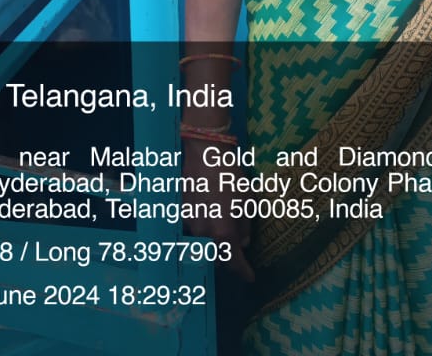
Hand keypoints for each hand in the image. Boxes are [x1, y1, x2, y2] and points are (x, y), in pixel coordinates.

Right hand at [183, 140, 253, 280]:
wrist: (205, 154)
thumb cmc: (231, 175)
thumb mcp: (247, 201)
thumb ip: (245, 226)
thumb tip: (243, 242)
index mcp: (223, 233)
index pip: (234, 263)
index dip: (244, 272)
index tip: (250, 277)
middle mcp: (204, 235)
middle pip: (216, 259)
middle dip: (228, 260)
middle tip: (237, 253)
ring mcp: (190, 226)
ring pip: (203, 245)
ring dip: (214, 243)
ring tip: (223, 229)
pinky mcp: (181, 215)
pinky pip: (194, 231)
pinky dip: (203, 229)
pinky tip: (209, 215)